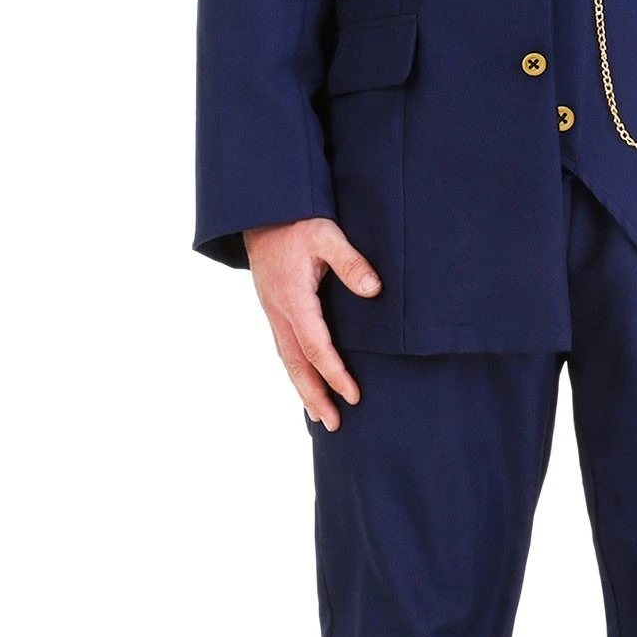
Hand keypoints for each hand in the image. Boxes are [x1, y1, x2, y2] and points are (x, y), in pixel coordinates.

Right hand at [243, 219, 380, 429]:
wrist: (262, 213)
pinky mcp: (274, 311)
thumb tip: (374, 290)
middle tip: (334, 423)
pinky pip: (283, 349)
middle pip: (296, 364)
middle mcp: (279, 312)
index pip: (315, 346)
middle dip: (315, 396)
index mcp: (294, 299)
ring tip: (319, 417)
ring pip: (287, 360)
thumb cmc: (298, 222)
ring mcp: (273, 313)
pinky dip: (295, 373)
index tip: (353, 395)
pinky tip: (304, 385)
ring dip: (303, 390)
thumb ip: (351, 262)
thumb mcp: (327, 235)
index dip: (335, 373)